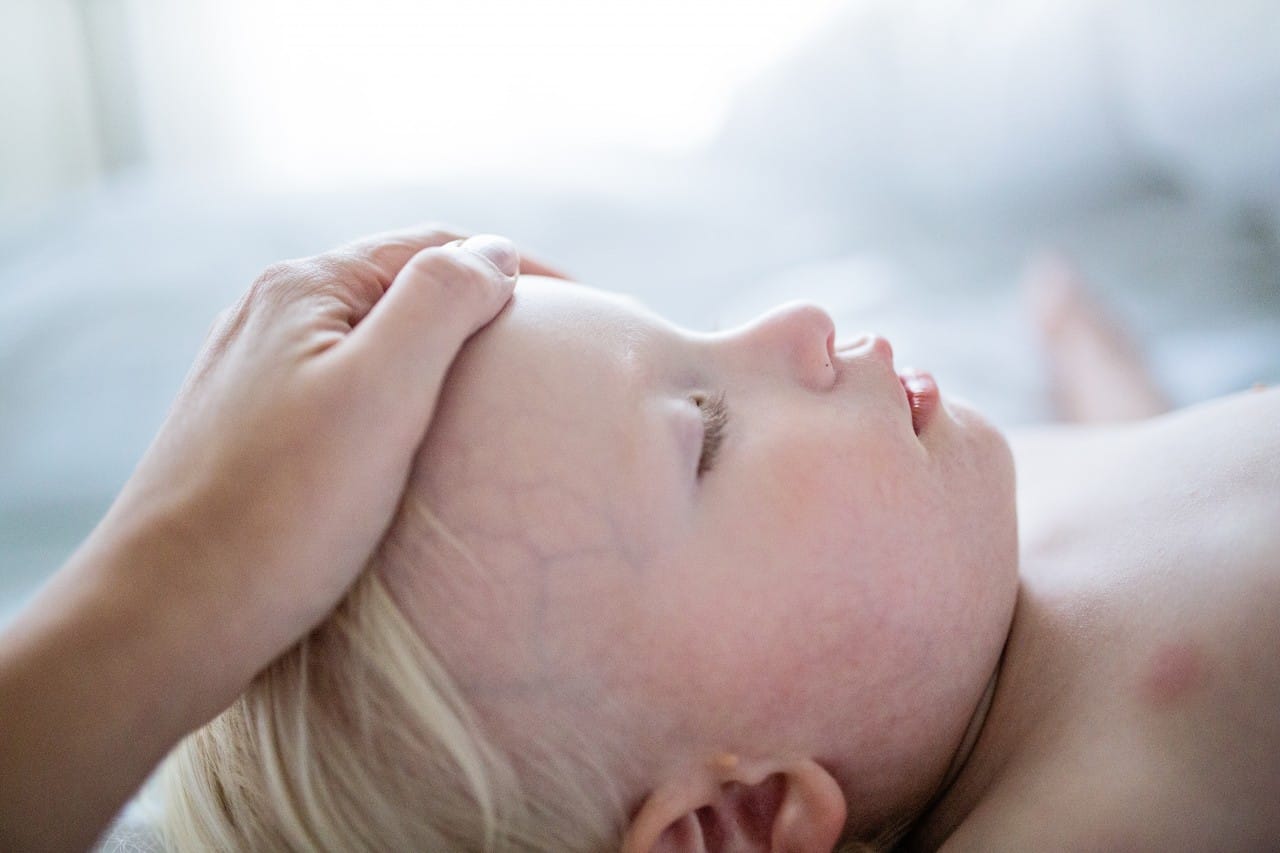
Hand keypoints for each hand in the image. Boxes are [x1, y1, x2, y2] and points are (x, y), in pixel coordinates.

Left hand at [100, 224, 557, 711]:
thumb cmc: (282, 512)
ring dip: (445, 354)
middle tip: (555, 357)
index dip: (522, 270)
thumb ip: (441, 301)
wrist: (165, 618)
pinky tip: (424, 439)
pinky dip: (404, 397)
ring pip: (376, 342)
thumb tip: (496, 252)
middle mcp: (273, 315)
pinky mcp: (252, 432)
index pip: (440, 246)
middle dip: (484, 308)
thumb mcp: (382, 391)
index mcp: (307, 288)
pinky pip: (349, 390)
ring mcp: (257, 374)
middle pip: (405, 288)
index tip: (590, 314)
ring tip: (504, 396)